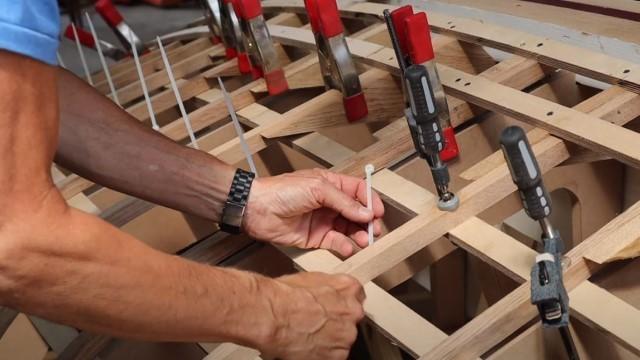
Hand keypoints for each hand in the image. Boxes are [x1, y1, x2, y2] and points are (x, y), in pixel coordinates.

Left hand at [242, 169, 384, 256]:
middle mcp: (329, 203)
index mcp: (331, 185)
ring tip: (364, 240)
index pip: (358, 191)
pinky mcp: (316, 238)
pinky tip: (348, 247)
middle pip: (357, 212)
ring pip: (349, 229)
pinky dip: (344, 246)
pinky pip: (336, 243)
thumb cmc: (281, 191)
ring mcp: (323, 221)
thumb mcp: (317, 188)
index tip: (378, 212)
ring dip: (359, 235)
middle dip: (368, 222)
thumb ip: (343, 201)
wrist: (257, 209)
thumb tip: (366, 212)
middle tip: (375, 230)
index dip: (370, 201)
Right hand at [260, 272, 364, 359]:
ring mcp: (346, 335)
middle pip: (349, 320)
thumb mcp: (308, 278)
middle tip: (315, 323)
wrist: (273, 315)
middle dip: (335, 323)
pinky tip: (305, 347)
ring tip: (307, 336)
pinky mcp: (337, 356)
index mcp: (349, 288)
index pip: (356, 296)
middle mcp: (353, 312)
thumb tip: (324, 290)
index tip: (332, 307)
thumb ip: (327, 285)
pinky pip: (333, 357)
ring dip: (329, 340)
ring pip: (342, 340)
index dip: (340, 303)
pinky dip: (321, 355)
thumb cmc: (284, 296)